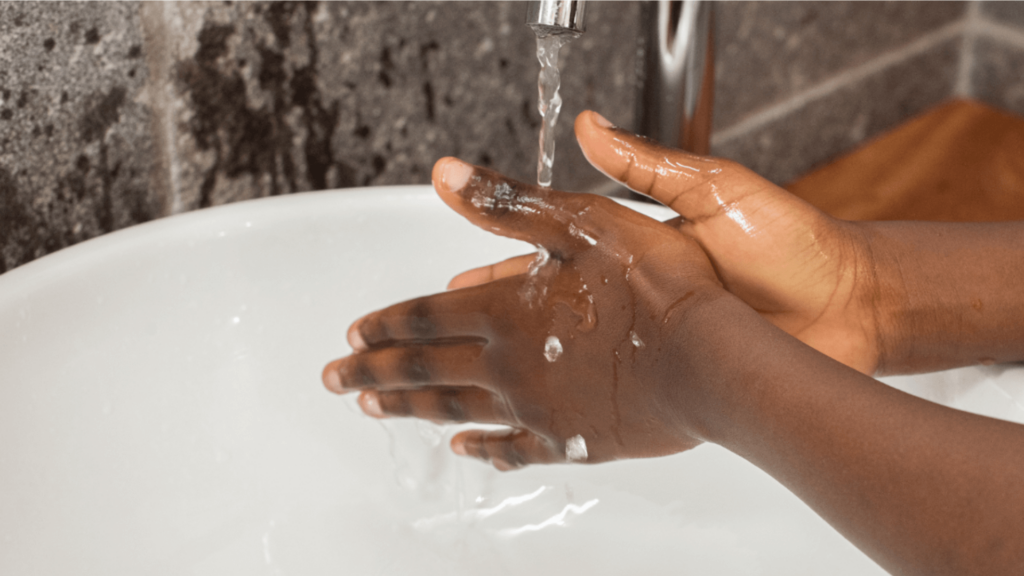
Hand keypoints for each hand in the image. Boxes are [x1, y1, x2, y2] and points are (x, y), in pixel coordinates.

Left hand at [323, 157, 726, 469]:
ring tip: (374, 410)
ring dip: (409, 408)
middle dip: (373, 371)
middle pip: (423, 368)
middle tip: (335, 379)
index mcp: (506, 308)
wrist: (707, 360)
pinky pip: (511, 449)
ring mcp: (535, 408)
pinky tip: (464, 448)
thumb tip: (446, 174)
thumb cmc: (653, 287)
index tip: (354, 333)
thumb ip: (506, 204)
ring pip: (454, 407)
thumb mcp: (579, 222)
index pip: (426, 316)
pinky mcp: (568, 438)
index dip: (386, 323)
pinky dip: (482, 449)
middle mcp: (508, 362)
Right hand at [452, 111, 881, 374]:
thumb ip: (649, 165)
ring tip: (471, 373)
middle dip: (496, 316)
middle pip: (550, 308)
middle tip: (447, 325)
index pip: (556, 251)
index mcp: (641, 248)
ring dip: (523, 361)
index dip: (507, 260)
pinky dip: (577, 400)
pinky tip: (542, 414)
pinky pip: (615, 392)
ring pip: (572, 355)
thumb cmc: (793, 244)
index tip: (461, 264)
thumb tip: (589, 126)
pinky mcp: (678, 378)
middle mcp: (638, 297)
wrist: (851, 305)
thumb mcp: (716, 189)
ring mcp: (654, 340)